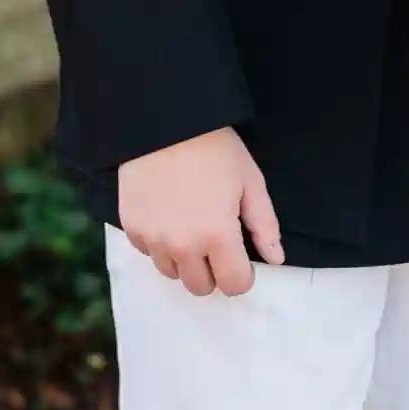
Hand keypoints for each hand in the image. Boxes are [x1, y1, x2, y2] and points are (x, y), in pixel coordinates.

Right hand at [117, 129, 283, 294]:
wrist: (165, 122)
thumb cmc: (214, 148)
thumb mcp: (250, 181)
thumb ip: (265, 226)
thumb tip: (276, 259)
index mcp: (218, 236)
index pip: (234, 285)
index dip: (242, 275)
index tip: (241, 259)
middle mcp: (183, 246)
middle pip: (201, 287)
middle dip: (213, 271)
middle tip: (216, 242)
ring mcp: (154, 239)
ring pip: (173, 272)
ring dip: (184, 259)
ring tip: (190, 226)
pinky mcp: (132, 228)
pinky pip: (149, 252)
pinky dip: (160, 243)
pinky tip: (168, 215)